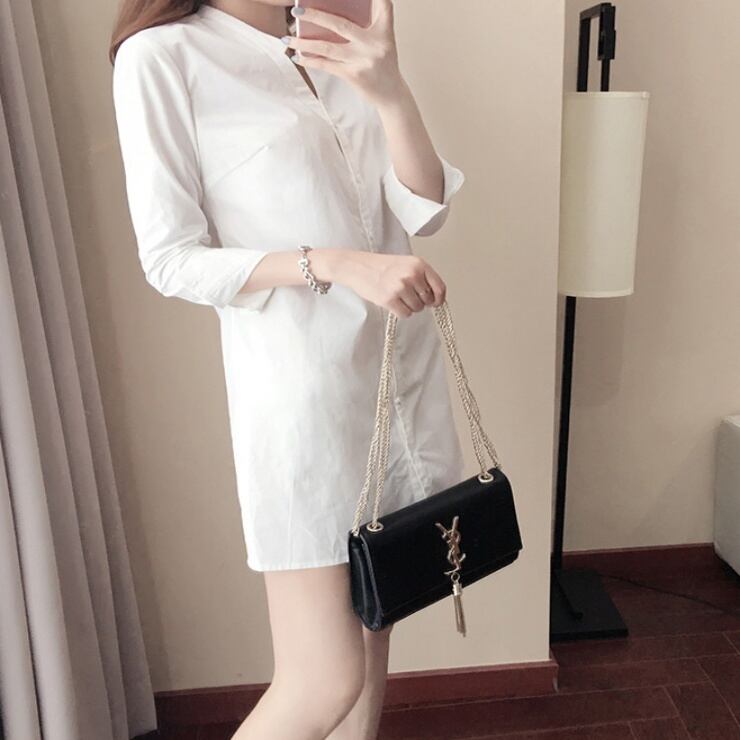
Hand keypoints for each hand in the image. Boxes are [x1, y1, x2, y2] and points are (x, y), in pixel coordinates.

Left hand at [286, 0, 404, 106]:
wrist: (391, 95)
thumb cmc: (384, 67)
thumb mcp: (383, 43)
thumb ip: (367, 28)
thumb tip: (334, 18)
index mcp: (383, 33)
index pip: (383, 6)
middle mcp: (374, 44)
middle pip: (340, 24)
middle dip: (315, 16)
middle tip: (296, 10)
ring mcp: (363, 60)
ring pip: (327, 47)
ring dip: (304, 43)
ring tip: (287, 39)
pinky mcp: (354, 75)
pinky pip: (326, 65)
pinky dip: (310, 61)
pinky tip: (297, 56)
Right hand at [332, 251, 445, 318]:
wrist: (357, 266)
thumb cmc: (381, 266)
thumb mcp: (406, 264)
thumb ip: (422, 277)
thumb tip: (436, 297)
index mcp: (418, 264)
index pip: (440, 287)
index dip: (439, 298)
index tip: (436, 303)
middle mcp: (412, 275)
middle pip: (428, 300)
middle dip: (419, 301)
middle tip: (406, 294)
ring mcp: (401, 287)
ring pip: (417, 309)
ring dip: (408, 306)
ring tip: (396, 295)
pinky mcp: (389, 299)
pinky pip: (405, 314)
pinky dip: (400, 311)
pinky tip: (392, 301)